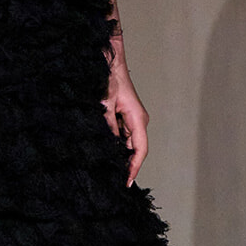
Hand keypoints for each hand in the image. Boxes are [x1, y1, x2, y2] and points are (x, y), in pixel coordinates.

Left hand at [103, 66, 148, 185]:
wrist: (110, 64)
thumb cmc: (110, 80)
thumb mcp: (105, 107)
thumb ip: (109, 128)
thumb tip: (110, 148)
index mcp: (138, 119)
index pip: (140, 150)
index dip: (134, 167)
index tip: (127, 181)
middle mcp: (139, 121)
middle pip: (135, 149)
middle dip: (127, 164)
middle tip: (114, 180)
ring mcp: (133, 119)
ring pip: (128, 143)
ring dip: (120, 154)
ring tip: (109, 169)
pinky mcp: (126, 116)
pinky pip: (123, 135)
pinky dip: (116, 144)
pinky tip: (108, 152)